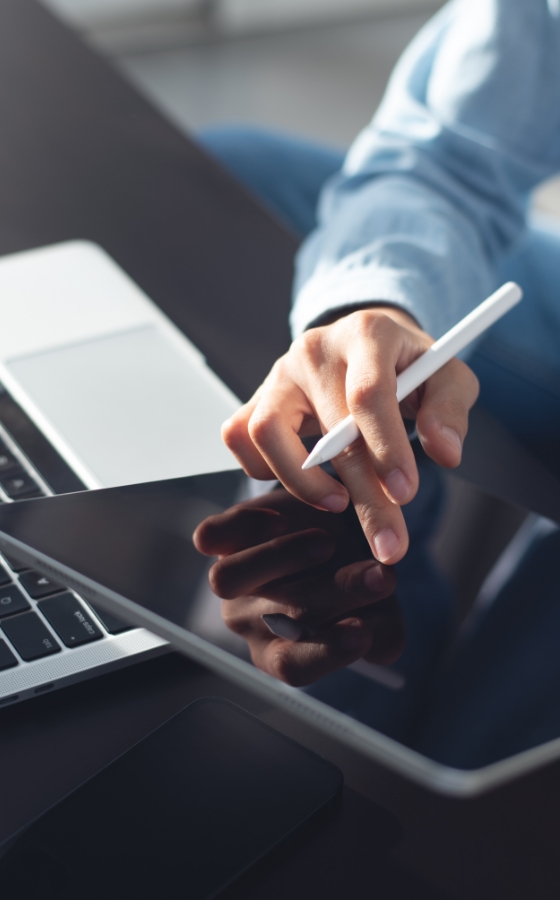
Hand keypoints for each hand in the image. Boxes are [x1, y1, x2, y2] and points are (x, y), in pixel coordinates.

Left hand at [193, 489, 401, 686]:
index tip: (363, 631)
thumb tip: (376, 641)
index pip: (294, 665)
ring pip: (227, 580)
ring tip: (327, 543)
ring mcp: (231, 580)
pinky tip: (281, 519)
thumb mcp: (380, 609)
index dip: (328, 652)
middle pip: (279, 617)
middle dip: (336, 595)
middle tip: (378, 575)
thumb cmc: (355, 575)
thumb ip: (382, 634)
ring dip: (281, 559)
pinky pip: (209, 537)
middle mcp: (250, 620)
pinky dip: (242, 527)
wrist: (333, 522)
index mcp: (284, 650)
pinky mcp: (220, 539)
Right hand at [222, 306, 478, 563]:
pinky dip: (261, 468)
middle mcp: (315, 348)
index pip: (369, 393)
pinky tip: (303, 481)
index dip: (387, 448)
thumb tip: (444, 453)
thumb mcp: (448, 378)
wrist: (370, 347)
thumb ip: (450, 411)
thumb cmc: (411, 368)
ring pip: (265, 431)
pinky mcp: (257, 395)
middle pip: (329, 430)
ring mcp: (280, 372)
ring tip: (338, 503)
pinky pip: (239, 437)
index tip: (405, 494)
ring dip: (301, 482)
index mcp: (367, 334)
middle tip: (389, 542)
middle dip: (362, 495)